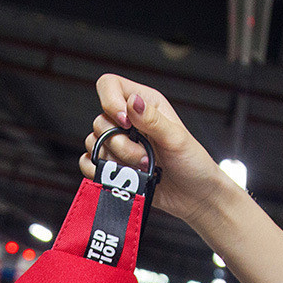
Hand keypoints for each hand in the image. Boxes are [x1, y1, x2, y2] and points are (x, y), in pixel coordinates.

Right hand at [79, 74, 240, 227]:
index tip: (126, 124)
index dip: (110, 102)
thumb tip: (133, 102)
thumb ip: (152, 120)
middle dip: (120, 144)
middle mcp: (129, 122)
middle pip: (100, 122)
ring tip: (140, 169)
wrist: (194, 196)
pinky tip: (120, 177)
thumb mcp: (177, 139)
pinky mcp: (114, 166)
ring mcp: (120, 145)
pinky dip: (98, 171)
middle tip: (144, 157)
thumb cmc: (193, 164)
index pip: (109, 86)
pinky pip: (88, 163)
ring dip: (115, 160)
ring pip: (94, 144)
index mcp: (144, 104)